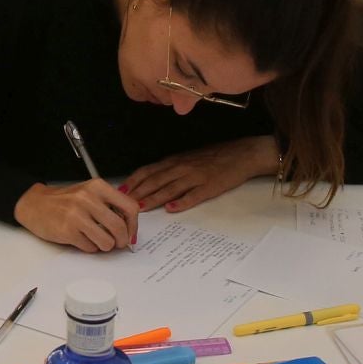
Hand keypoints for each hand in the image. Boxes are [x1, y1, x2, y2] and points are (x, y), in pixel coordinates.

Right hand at [15, 180, 139, 252]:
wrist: (34, 204)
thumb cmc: (64, 201)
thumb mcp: (89, 193)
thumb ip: (109, 205)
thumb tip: (129, 228)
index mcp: (98, 187)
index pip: (130, 207)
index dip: (134, 225)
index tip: (130, 233)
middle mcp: (88, 198)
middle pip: (120, 227)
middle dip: (122, 240)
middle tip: (118, 243)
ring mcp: (77, 215)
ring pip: (107, 241)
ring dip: (105, 246)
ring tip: (97, 240)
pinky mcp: (68, 230)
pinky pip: (90, 248)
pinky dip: (90, 248)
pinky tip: (82, 239)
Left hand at [125, 138, 276, 213]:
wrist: (242, 154)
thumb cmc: (215, 156)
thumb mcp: (189, 158)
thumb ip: (172, 168)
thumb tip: (153, 179)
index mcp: (176, 160)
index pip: (149, 170)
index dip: (134, 180)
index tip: (121, 190)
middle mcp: (183, 167)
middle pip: (156, 180)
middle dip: (138, 192)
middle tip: (123, 203)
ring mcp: (196, 177)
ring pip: (170, 188)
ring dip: (154, 198)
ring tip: (141, 207)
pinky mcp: (210, 187)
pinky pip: (194, 196)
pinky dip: (182, 203)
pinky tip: (171, 209)